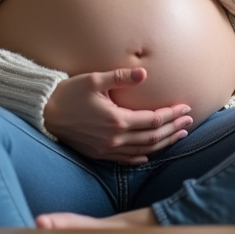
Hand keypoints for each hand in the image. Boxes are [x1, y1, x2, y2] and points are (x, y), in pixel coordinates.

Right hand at [44, 68, 192, 163]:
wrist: (45, 113)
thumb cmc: (69, 93)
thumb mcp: (95, 80)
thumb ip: (121, 77)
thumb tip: (144, 73)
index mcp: (116, 120)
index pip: (153, 120)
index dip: (172, 114)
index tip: (186, 108)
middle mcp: (114, 139)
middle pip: (152, 137)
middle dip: (173, 129)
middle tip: (189, 121)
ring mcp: (106, 150)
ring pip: (143, 150)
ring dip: (163, 143)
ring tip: (179, 135)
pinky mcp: (98, 154)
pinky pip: (125, 160)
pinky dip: (141, 157)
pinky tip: (150, 153)